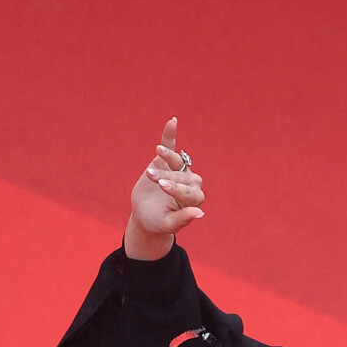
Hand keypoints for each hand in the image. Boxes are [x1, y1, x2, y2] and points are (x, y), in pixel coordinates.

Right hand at [124, 116, 204, 258]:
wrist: (146, 215)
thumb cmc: (157, 222)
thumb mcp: (167, 224)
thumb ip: (183, 219)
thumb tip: (201, 213)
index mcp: (194, 200)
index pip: (188, 191)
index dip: (175, 187)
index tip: (161, 186)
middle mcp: (191, 184)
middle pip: (181, 176)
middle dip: (167, 176)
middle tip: (152, 177)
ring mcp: (180, 170)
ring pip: (177, 160)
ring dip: (167, 155)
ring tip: (157, 152)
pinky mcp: (167, 161)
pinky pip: (171, 145)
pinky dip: (171, 134)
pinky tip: (172, 122)